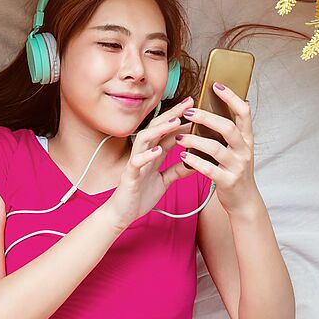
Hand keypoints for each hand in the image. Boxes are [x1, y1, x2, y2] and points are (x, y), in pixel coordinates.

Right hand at [104, 96, 197, 230]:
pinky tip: (158, 150)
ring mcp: (135, 163)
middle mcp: (143, 154)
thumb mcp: (164, 181)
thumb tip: (195, 161)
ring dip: (160, 130)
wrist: (122, 214)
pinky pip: (137, 162)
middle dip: (172, 115)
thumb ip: (177, 170)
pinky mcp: (129, 176)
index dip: (181, 119)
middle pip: (157, 128)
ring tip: (175, 122)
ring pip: (145, 139)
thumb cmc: (140, 196)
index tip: (196, 108)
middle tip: (189, 103)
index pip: (167, 132)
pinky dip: (147, 155)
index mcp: (152, 154)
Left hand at [176, 82, 256, 211]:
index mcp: (247, 138)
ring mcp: (237, 166)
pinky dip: (194, 161)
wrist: (243, 200)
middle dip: (206, 118)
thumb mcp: (237, 148)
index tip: (216, 85)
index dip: (231, 97)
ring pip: (216, 148)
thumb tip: (218, 105)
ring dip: (195, 140)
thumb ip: (230, 131)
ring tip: (179, 136)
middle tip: (188, 112)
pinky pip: (209, 169)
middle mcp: (245, 150)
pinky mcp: (227, 181)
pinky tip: (183, 155)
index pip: (244, 112)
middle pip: (227, 128)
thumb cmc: (235, 169)